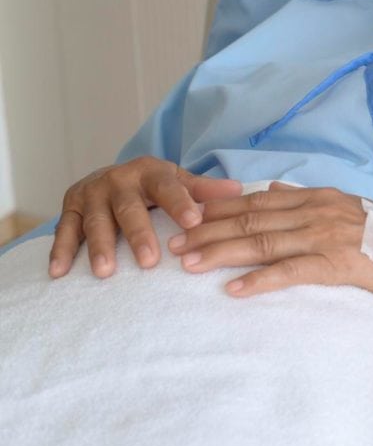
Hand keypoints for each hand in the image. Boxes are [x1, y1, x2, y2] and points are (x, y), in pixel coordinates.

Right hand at [50, 157, 243, 278]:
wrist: (113, 175)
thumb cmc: (155, 186)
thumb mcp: (179, 181)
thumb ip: (204, 189)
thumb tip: (239, 190)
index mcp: (151, 173)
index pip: (168, 187)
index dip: (181, 203)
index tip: (194, 222)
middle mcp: (119, 180)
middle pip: (129, 208)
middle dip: (139, 234)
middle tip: (149, 261)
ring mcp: (92, 193)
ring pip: (95, 221)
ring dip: (99, 246)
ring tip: (105, 272)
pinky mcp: (70, 207)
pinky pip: (65, 231)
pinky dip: (60, 251)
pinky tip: (59, 272)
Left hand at [167, 183, 372, 300]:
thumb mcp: (349, 210)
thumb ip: (310, 201)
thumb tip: (273, 191)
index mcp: (318, 196)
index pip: (257, 200)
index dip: (218, 210)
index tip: (186, 219)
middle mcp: (318, 210)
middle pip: (251, 220)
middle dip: (207, 231)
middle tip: (172, 244)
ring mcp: (327, 236)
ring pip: (262, 243)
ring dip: (220, 254)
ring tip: (187, 265)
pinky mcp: (337, 264)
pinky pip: (290, 272)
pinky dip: (260, 281)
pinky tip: (234, 291)